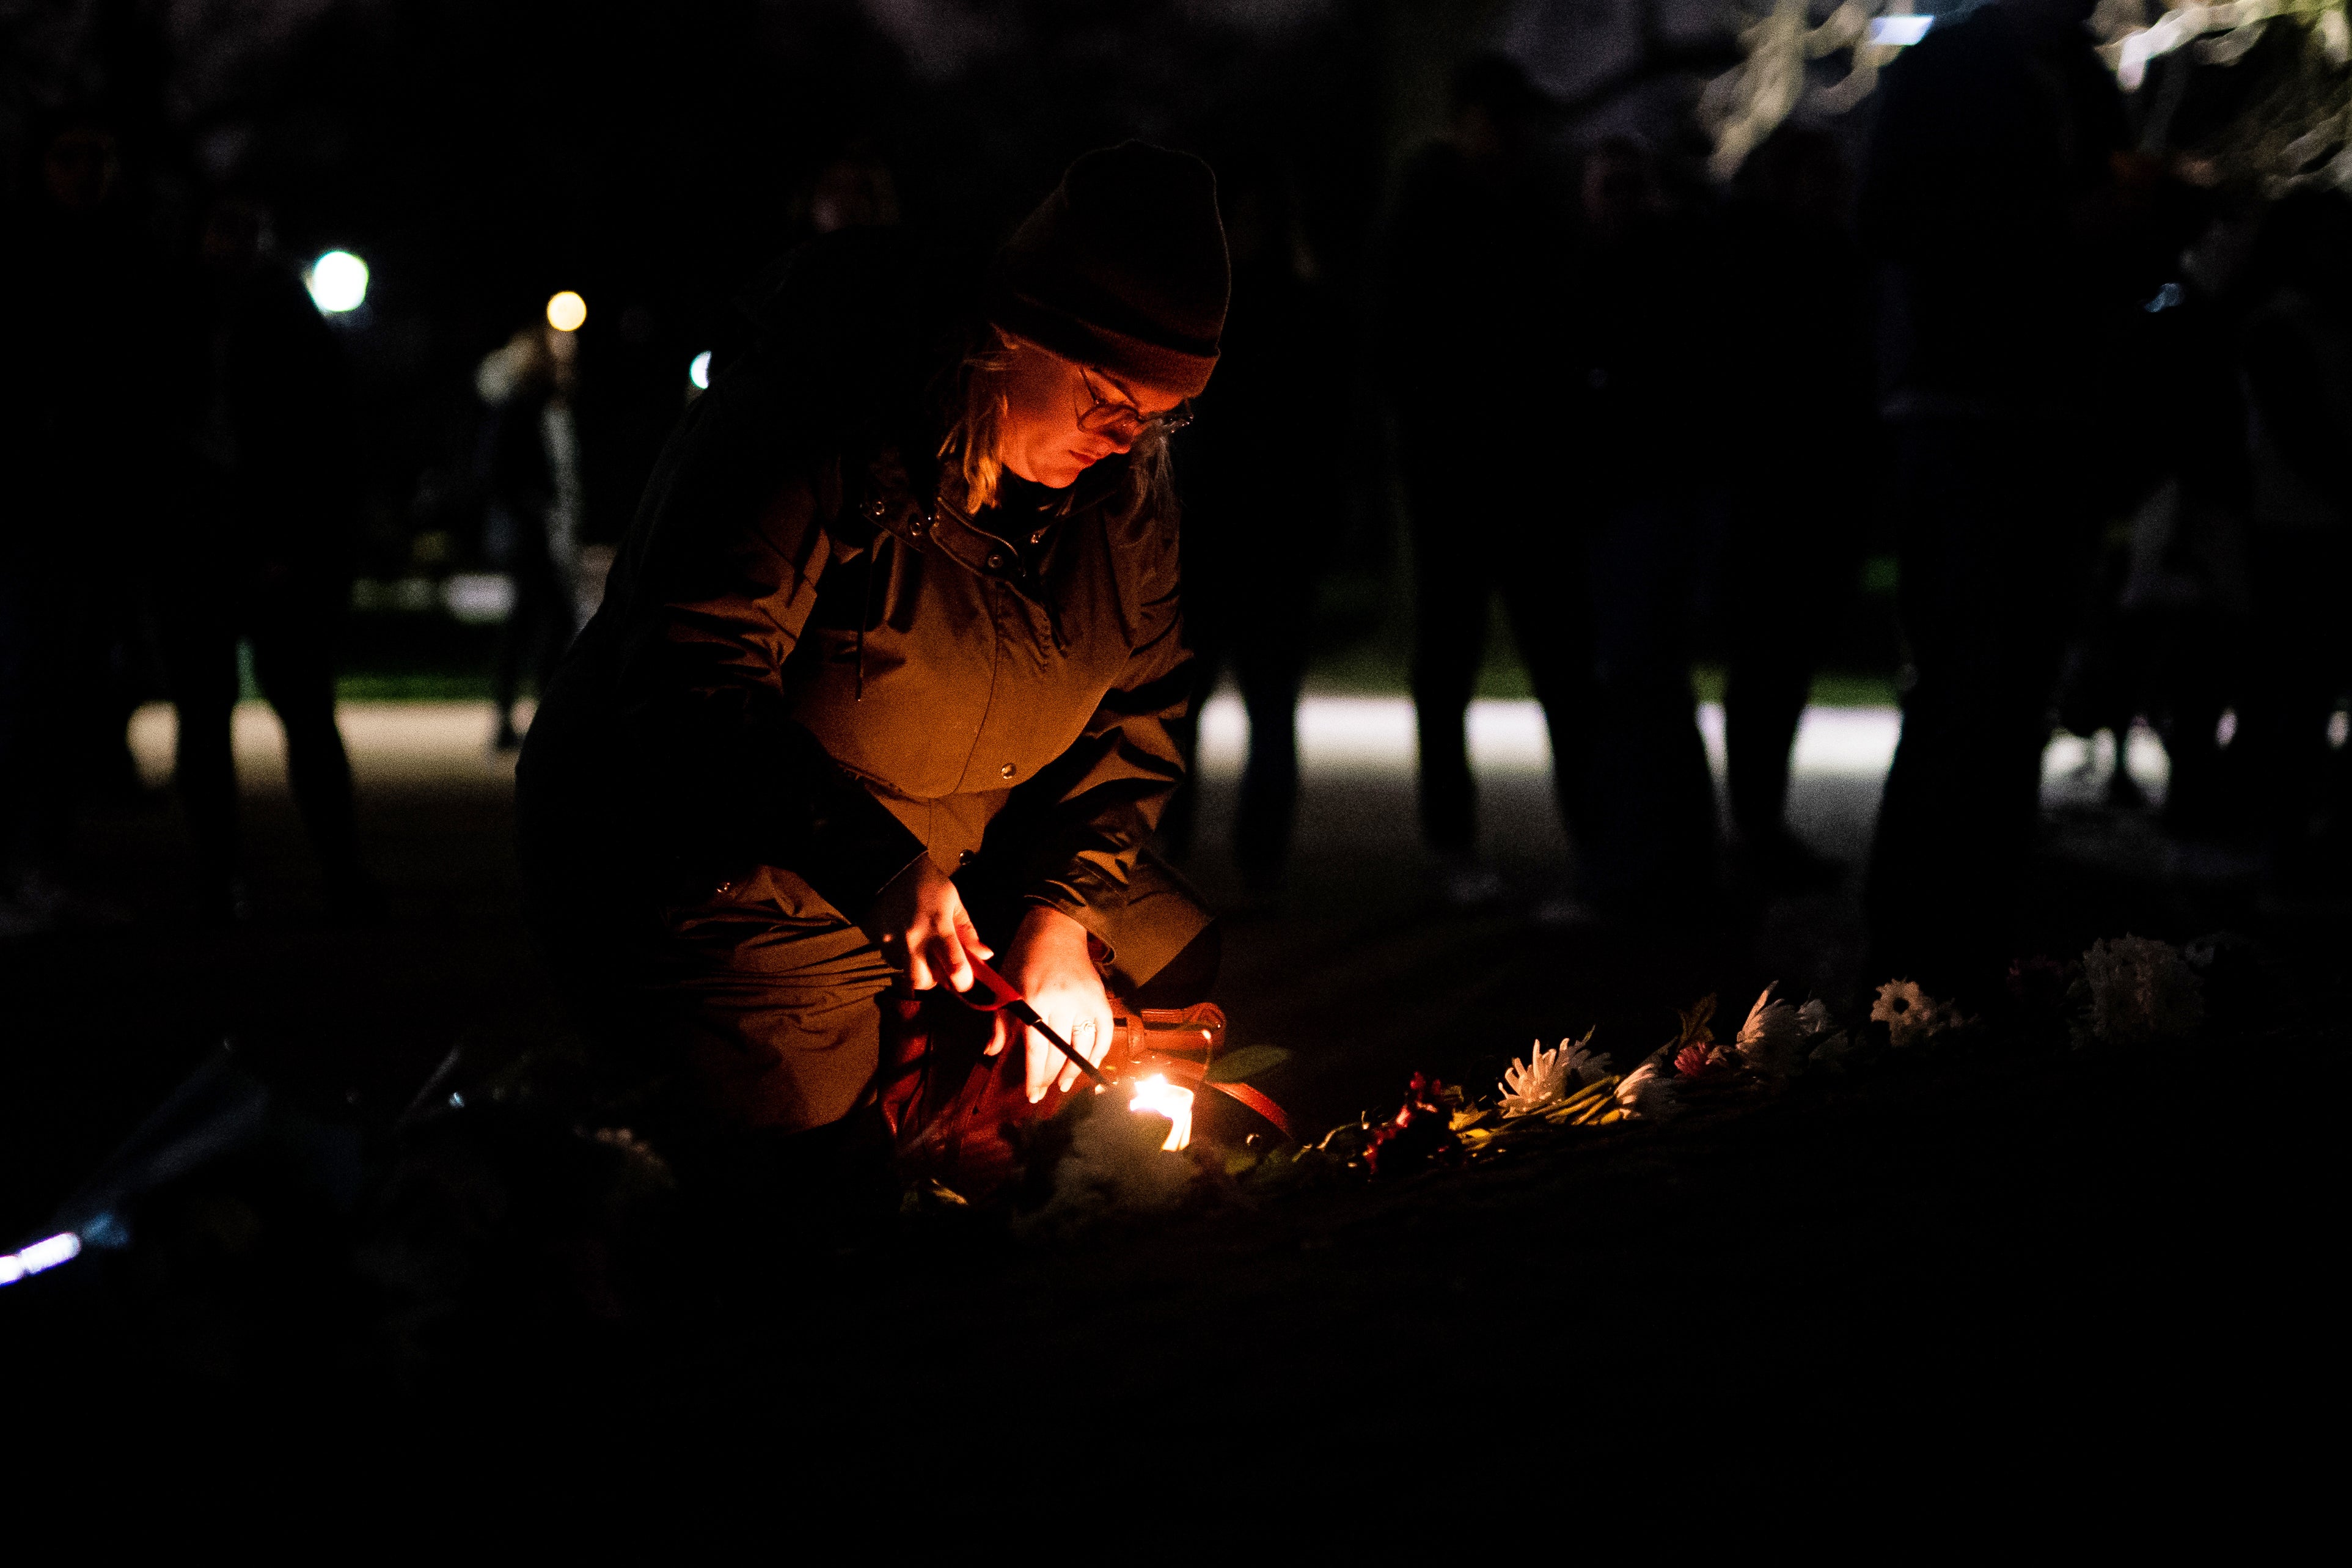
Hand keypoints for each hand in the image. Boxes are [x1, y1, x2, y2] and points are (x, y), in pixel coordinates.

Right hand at [866, 856, 989, 993]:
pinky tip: (905, 942)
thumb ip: (968, 931)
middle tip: (940, 969)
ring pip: (905, 973)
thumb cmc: (925, 882)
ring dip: (917, 970)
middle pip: (923, 982)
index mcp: (938, 926)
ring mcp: (892, 942)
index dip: (964, 981)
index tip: (966, 981)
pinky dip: (901, 958)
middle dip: (935, 981)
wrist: (887, 867)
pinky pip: (891, 960)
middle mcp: (914, 939)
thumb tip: (985, 954)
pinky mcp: (876, 941)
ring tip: (922, 952)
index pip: (955, 967)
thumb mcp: (952, 900)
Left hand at [994, 906, 1112, 1101]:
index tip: (1031, 1095)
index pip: (1037, 1049)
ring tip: (1064, 1085)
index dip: (1034, 1076)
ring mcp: (1085, 1000)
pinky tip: (1088, 1066)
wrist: (1055, 930)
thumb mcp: (1005, 986)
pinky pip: (1105, 1033)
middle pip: (1059, 1051)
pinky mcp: (1100, 997)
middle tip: (1044, 1092)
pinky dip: (1099, 1052)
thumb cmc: (1024, 958)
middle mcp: (1062, 1002)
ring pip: (1083, 1047)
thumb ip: (999, 1022)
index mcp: (1034, 999)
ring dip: (1074, 1070)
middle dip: (1050, 1077)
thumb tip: (991, 1053)